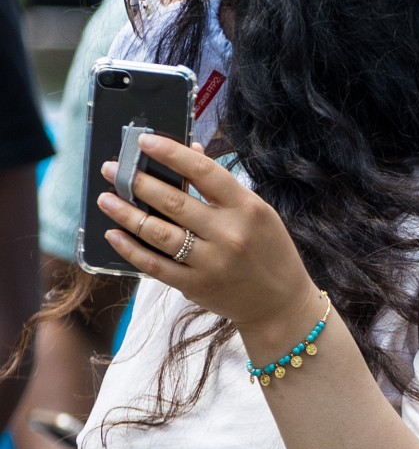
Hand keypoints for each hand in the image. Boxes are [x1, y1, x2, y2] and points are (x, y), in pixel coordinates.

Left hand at [97, 134, 320, 358]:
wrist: (282, 305)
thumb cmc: (270, 253)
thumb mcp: (258, 214)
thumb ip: (223, 186)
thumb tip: (190, 151)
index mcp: (248, 209)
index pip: (204, 173)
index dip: (171, 154)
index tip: (143, 142)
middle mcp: (229, 234)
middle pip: (173, 201)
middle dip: (136, 182)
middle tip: (112, 170)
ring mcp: (211, 262)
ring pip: (158, 232)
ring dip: (126, 213)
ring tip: (106, 199)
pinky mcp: (196, 285)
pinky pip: (154, 265)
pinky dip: (130, 249)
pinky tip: (114, 235)